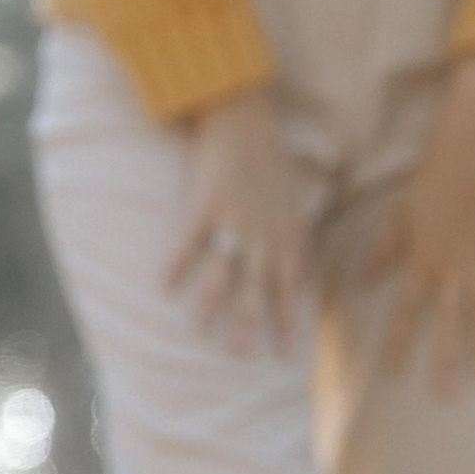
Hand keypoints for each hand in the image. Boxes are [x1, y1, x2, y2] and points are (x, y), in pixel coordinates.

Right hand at [166, 83, 310, 352]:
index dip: (288, 320)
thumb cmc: (271, 163)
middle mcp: (264, 231)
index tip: (285, 354)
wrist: (244, 117)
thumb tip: (311, 281)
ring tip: (200, 329)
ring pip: (222, 268)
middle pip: (257, 286)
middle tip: (243, 356)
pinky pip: (190, 238)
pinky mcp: (205, 202)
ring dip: (211, 300)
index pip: (291, 286)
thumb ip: (300, 246)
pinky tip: (163, 285)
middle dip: (252, 323)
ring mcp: (234, 218)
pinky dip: (176, 261)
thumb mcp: (296, 206)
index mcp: (288, 233)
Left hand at [368, 52, 474, 394]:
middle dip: (445, 359)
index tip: (393, 373)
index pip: (407, 311)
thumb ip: (384, 253)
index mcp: (422, 262)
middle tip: (445, 395)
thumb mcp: (398, 218)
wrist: (469, 157)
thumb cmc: (429, 185)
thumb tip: (362, 282)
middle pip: (447, 322)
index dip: (400, 342)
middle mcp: (452, 270)